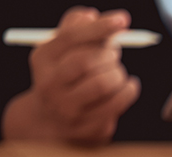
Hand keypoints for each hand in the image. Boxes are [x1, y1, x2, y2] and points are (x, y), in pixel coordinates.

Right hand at [2, 7, 140, 144]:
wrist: (51, 122)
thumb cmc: (64, 78)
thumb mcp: (61, 50)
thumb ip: (75, 28)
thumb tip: (90, 15)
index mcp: (43, 58)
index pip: (71, 38)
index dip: (99, 27)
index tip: (122, 19)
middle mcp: (50, 84)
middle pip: (87, 61)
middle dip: (109, 54)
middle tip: (114, 54)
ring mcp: (67, 108)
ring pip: (103, 83)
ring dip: (119, 73)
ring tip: (116, 72)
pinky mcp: (85, 126)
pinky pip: (116, 104)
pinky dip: (128, 90)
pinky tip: (127, 86)